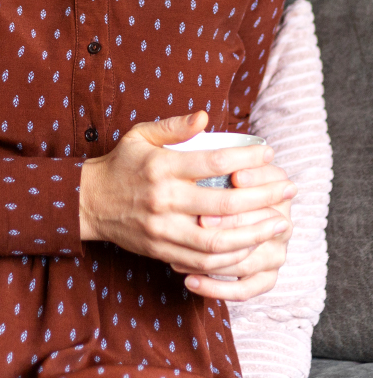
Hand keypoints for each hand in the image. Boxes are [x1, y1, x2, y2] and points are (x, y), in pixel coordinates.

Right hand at [78, 112, 295, 283]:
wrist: (89, 202)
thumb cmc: (121, 163)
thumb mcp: (141, 135)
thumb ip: (174, 127)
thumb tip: (206, 117)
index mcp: (161, 166)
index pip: (214, 162)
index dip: (247, 159)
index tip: (269, 155)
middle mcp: (164, 199)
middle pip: (224, 202)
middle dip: (263, 197)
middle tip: (289, 191)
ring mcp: (163, 228)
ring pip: (218, 239)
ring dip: (254, 233)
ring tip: (278, 224)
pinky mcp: (162, 250)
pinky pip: (204, 260)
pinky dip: (232, 256)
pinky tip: (251, 246)